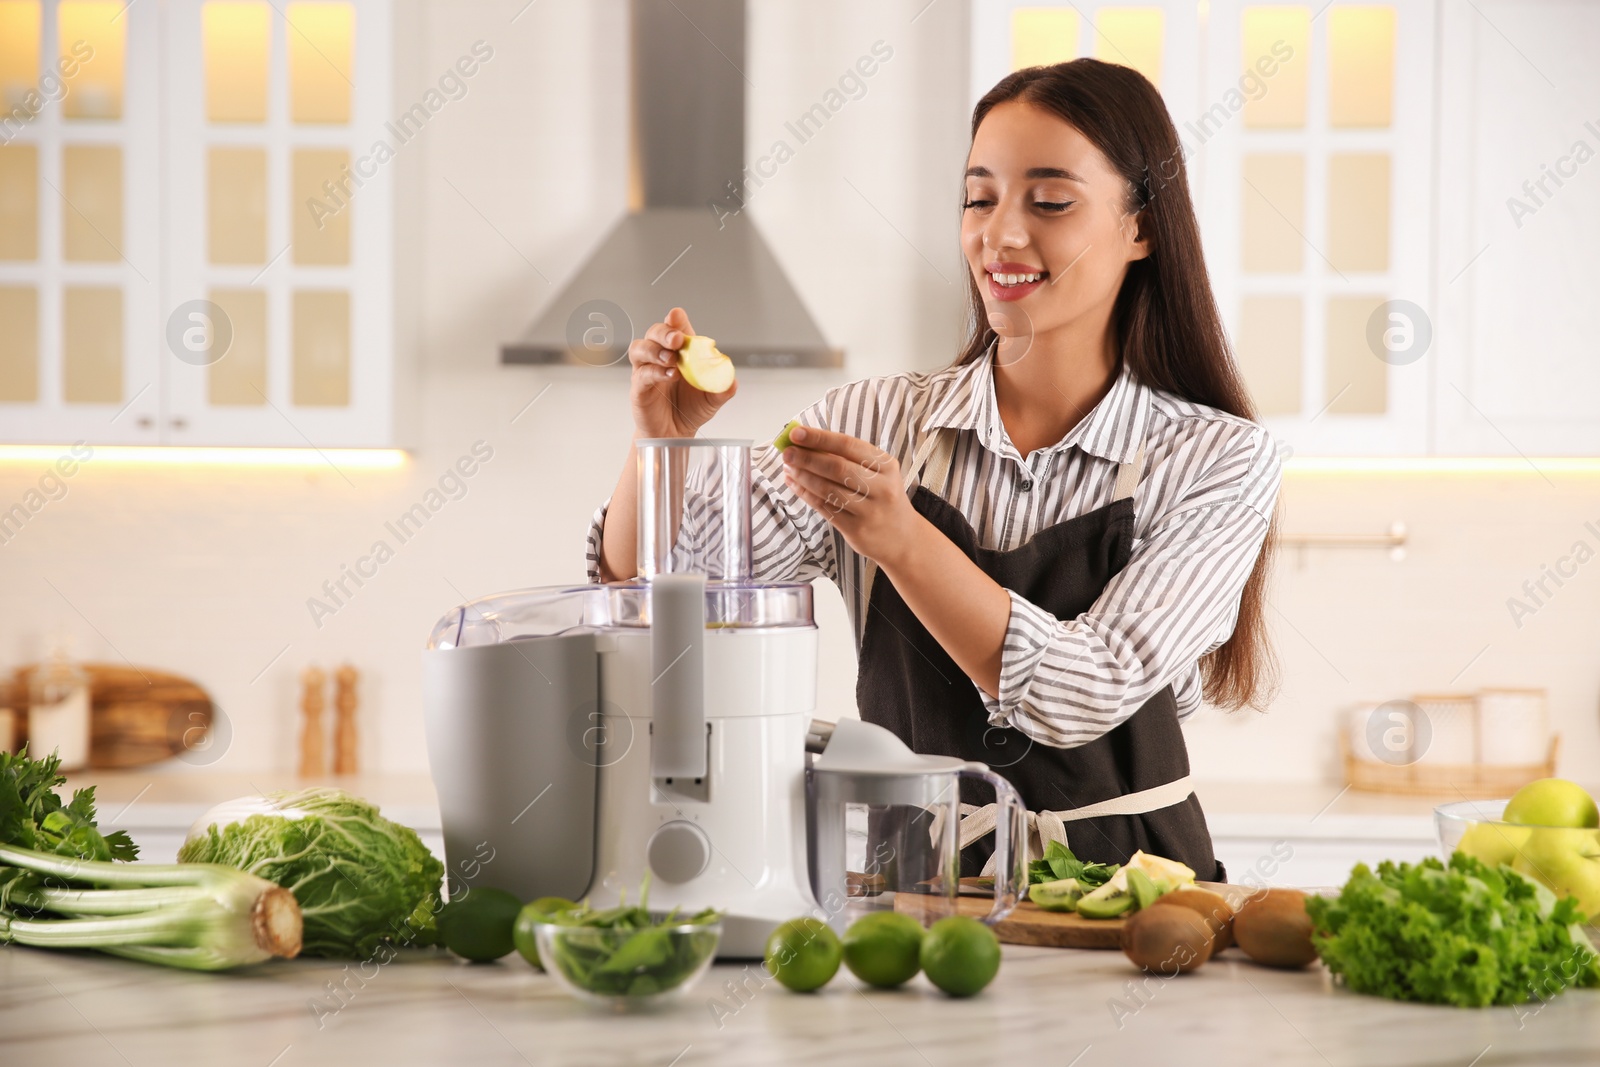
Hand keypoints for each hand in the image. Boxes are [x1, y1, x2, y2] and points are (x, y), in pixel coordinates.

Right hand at [627, 307, 737, 438]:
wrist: (675, 434)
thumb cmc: (690, 409)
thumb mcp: (713, 399)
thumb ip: (722, 388)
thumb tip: (732, 380)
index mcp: (680, 352)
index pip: (675, 328)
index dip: (675, 319)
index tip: (676, 315)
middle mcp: (660, 357)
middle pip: (654, 333)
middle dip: (665, 332)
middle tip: (677, 340)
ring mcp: (646, 370)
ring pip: (640, 348)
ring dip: (655, 350)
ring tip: (672, 360)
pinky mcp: (639, 388)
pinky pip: (642, 374)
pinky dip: (655, 372)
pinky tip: (669, 376)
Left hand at [780, 425, 922, 567]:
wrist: (902, 538)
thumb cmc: (883, 497)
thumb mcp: (879, 474)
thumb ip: (848, 458)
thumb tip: (807, 442)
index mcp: (886, 465)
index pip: (848, 446)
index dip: (819, 438)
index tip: (796, 433)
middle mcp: (881, 487)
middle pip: (836, 468)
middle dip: (806, 458)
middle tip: (787, 453)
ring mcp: (869, 511)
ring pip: (828, 490)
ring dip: (803, 477)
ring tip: (788, 468)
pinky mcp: (856, 530)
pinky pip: (824, 508)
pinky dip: (805, 494)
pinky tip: (794, 484)